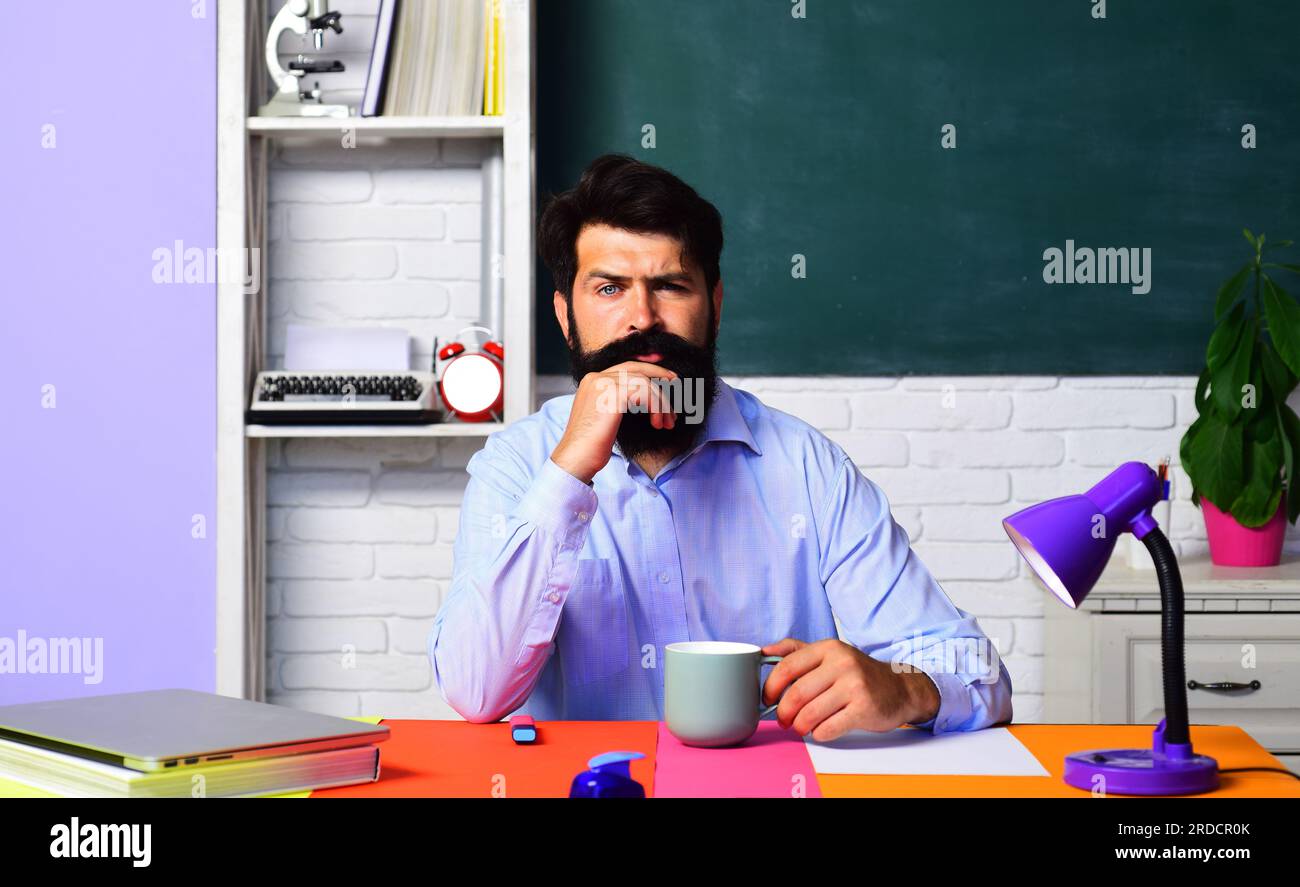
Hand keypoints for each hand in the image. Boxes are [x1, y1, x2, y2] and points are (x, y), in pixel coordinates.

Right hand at [550, 361, 678, 483]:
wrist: (576, 459)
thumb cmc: (592, 445)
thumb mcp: (606, 416)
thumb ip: (620, 400)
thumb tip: (645, 397)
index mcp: (592, 380)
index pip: (626, 367)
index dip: (649, 369)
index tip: (667, 377)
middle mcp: (596, 377)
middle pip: (636, 369)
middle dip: (660, 375)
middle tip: (676, 385)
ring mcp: (602, 384)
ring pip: (644, 382)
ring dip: (661, 402)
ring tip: (667, 422)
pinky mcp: (612, 395)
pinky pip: (645, 393)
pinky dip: (657, 407)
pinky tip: (657, 423)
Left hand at [760, 638, 939, 741]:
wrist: (900, 689)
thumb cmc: (858, 674)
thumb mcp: (830, 654)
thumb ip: (796, 650)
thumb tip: (763, 651)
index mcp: (829, 648)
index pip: (787, 666)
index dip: (771, 686)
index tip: (767, 699)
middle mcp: (842, 664)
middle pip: (797, 694)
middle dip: (783, 712)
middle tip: (783, 720)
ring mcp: (855, 686)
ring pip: (810, 714)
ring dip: (799, 726)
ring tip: (800, 727)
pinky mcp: (864, 709)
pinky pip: (827, 729)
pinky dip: (818, 734)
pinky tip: (821, 730)